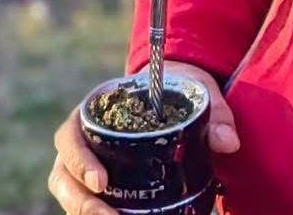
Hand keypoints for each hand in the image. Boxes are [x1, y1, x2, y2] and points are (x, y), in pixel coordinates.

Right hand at [47, 61, 239, 212]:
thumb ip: (216, 113)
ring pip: (68, 193)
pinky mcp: (98, 185)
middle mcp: (83, 139)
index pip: (70, 135)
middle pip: (63, 174)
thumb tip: (228, 144)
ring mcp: (86, 165)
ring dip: (83, 211)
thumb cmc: (177, 90)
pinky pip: (85, 202)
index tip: (102, 181)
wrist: (174, 95)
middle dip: (79, 200)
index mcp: (95, 111)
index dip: (78, 160)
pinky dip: (95, 212)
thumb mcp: (196, 92)